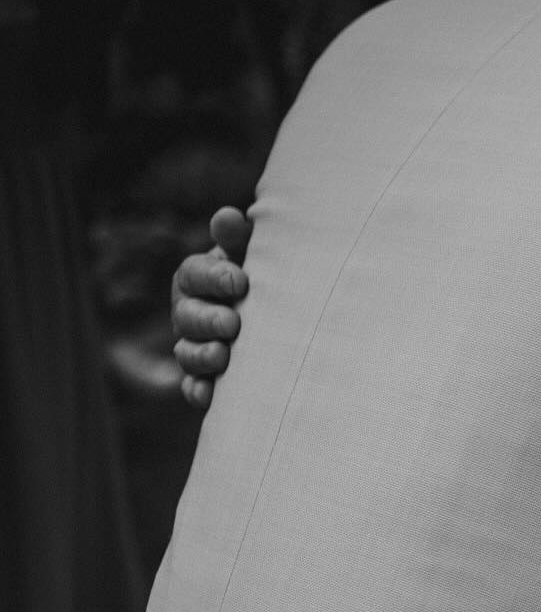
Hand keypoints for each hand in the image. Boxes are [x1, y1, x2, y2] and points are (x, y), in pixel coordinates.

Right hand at [172, 206, 251, 407]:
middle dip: (207, 320)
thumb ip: (241, 239)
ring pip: (186, 352)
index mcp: (199, 278)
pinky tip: (211, 394)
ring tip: (224, 356)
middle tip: (233, 323)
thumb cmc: (266, 275)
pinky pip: (193, 387)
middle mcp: (190, 312)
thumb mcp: (255, 254)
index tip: (241, 281)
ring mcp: (195, 346)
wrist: (284, 316)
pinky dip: (198, 391)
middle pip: (186, 316)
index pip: (194, 274)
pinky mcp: (205, 378)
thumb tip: (230, 216)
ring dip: (202, 356)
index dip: (214, 277)